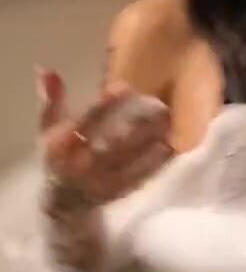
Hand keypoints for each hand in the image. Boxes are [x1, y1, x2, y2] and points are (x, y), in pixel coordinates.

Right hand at [37, 67, 172, 210]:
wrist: (65, 201)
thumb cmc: (59, 156)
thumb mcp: (49, 129)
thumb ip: (52, 101)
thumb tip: (47, 69)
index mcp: (61, 146)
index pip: (83, 124)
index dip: (102, 105)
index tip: (123, 86)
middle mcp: (80, 164)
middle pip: (111, 143)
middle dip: (137, 125)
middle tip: (161, 105)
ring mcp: (100, 181)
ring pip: (130, 160)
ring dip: (151, 140)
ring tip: (170, 120)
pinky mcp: (117, 192)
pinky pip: (140, 177)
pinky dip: (157, 162)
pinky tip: (172, 145)